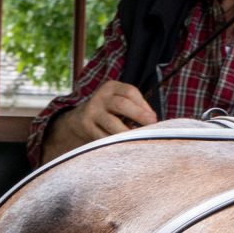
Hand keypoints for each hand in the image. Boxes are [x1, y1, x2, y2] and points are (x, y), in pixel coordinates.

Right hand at [42, 80, 157, 160]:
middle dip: (139, 115)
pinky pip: (104, 136)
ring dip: (127, 132)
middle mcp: (101, 97)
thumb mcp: (119, 101)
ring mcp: (92, 111)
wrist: (79, 120)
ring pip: (112, 123)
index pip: (130, 92)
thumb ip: (136, 107)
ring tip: (139, 138)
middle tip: (152, 125)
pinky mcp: (86, 126)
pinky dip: (116, 142)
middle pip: (121, 104)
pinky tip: (125, 145)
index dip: (143, 105)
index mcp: (111, 87)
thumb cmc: (110, 111)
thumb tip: (153, 120)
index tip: (153, 118)